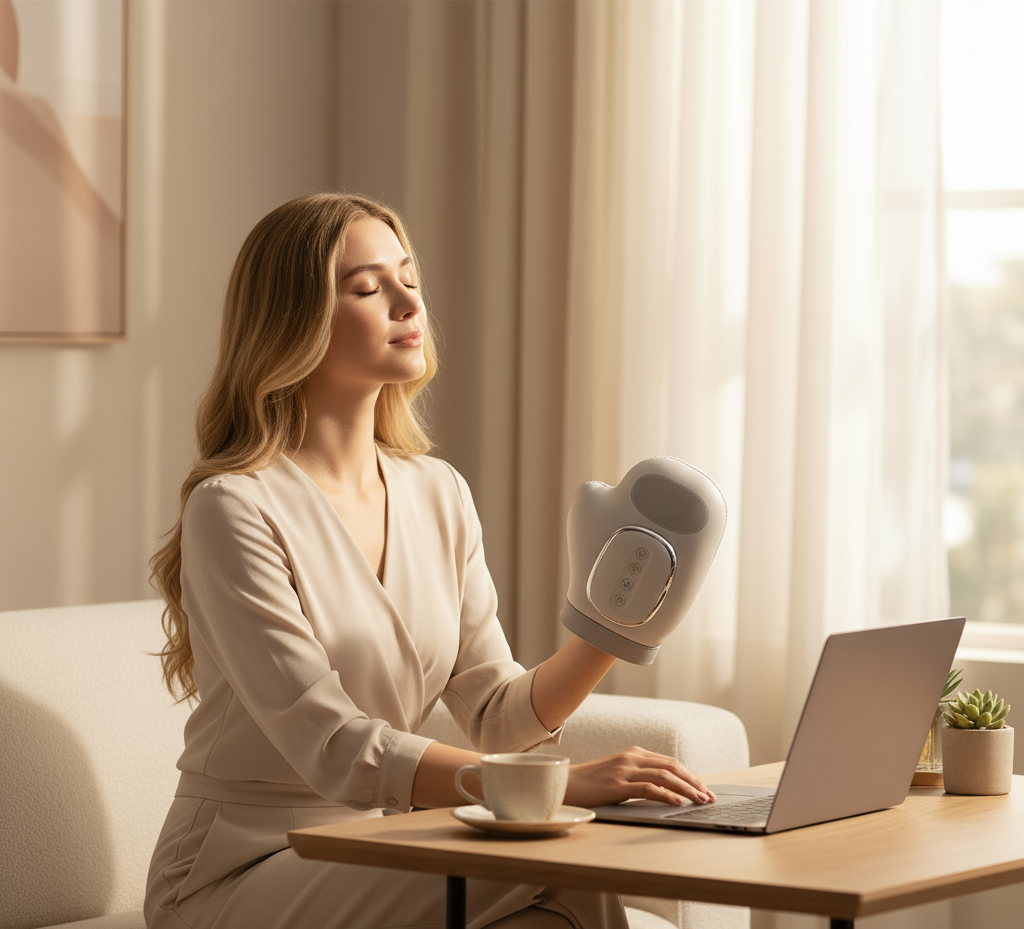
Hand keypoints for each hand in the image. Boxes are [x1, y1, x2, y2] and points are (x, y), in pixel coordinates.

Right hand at [563, 746, 716, 807]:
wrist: (566, 785)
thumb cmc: (593, 783)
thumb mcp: (620, 776)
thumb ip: (642, 778)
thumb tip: (669, 792)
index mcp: (634, 753)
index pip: (670, 763)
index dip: (691, 776)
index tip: (704, 789)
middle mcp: (632, 758)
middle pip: (672, 767)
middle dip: (694, 782)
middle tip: (709, 797)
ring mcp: (624, 770)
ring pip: (664, 776)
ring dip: (687, 789)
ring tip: (700, 801)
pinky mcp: (617, 785)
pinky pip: (648, 788)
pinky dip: (666, 795)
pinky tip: (677, 803)